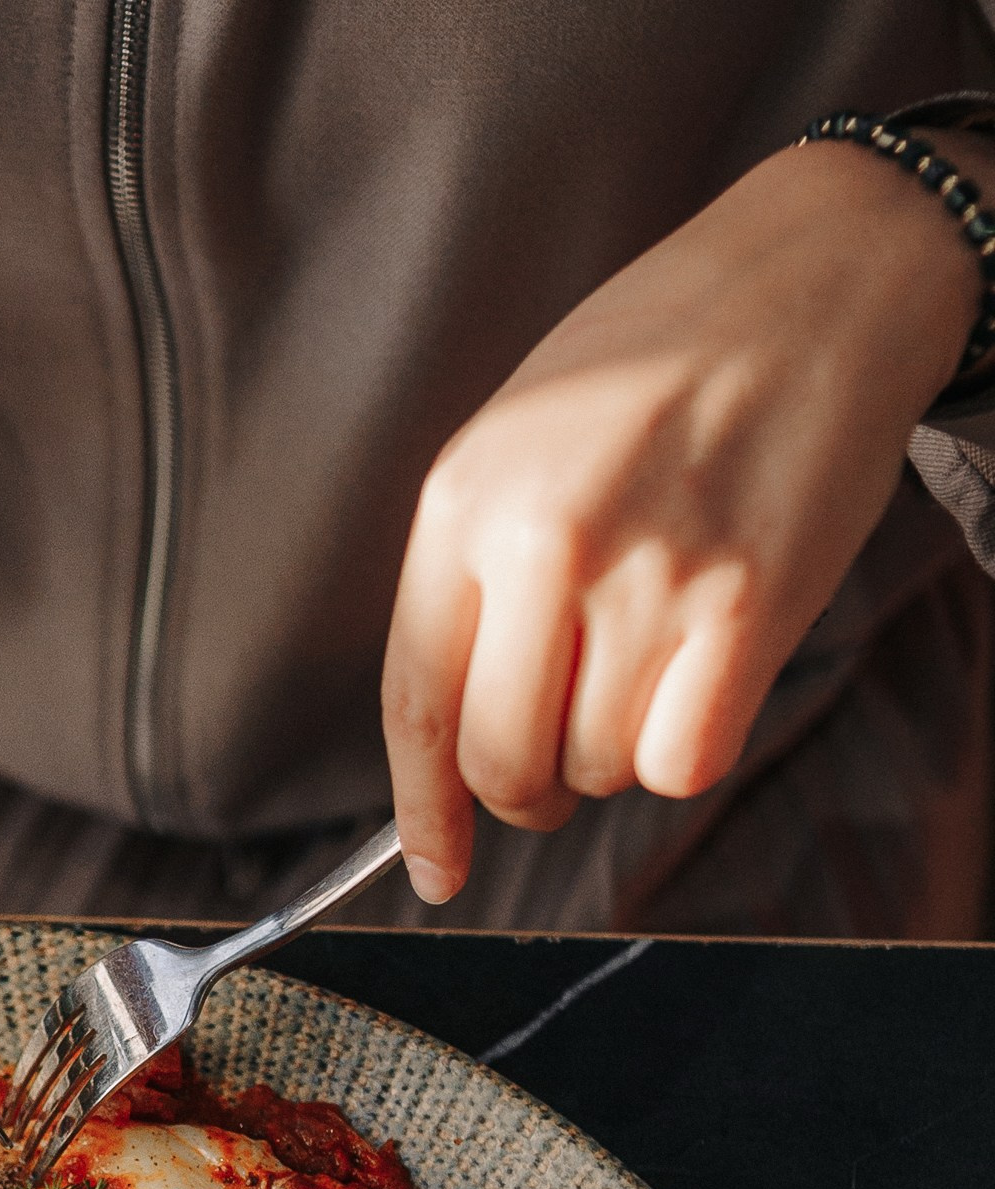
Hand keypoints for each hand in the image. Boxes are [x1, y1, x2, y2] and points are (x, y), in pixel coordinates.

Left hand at [382, 136, 984, 902]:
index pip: (416, 705)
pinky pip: (683, 760)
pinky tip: (699, 675)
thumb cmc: (658, 364)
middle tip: (555, 759)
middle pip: (504, 764)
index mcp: (465, 502)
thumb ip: (473, 583)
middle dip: (525, 793)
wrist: (813, 278)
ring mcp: (647, 576)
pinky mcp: (746, 605)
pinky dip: (683, 747)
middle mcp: (544, 542)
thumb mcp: (516, 444)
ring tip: (648, 652)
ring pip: (598, 768)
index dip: (423, 812)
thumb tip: (450, 740)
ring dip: (615, 749)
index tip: (436, 869)